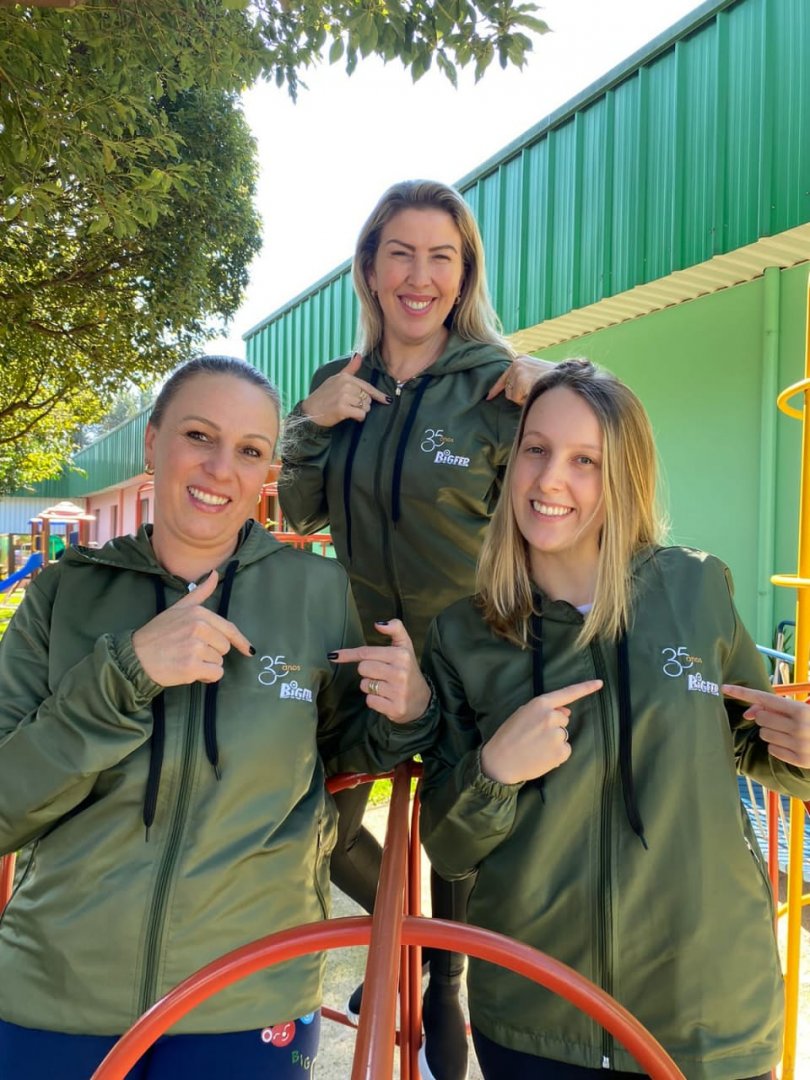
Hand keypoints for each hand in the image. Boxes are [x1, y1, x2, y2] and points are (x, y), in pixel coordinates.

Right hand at [132, 570, 253, 686]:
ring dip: (207, 665)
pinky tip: (191, 672)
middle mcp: (199, 627)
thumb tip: (215, 574)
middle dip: (212, 653)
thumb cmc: (157, 633)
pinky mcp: (191, 666)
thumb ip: (200, 593)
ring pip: (219, 662)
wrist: (135, 656)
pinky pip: (215, 674)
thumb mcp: (178, 608)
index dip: (240, 641)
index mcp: (198, 613)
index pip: (229, 629)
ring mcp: (195, 647)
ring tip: (187, 660)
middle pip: (225, 647)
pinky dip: (206, 677)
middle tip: (192, 652)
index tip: (249, 651)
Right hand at [301, 353, 389, 426]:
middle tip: (351, 406)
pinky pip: (360, 414)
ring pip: (365, 407)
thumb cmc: (324, 396)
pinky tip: (350, 417)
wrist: (310, 410)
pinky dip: (358, 418)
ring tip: (348, 411)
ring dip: (360, 412)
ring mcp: (344, 396)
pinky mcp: (342, 408)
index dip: (378, 395)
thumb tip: (358, 354)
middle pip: (368, 398)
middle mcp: (346, 385)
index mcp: (345, 377)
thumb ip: (350, 369)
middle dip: (363, 405)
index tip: (388, 400)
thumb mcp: (336, 379)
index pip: (367, 387)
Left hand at [330, 619, 430, 723]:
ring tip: (386, 686)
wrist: (423, 700)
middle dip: (367, 671)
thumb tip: (378, 623)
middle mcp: (400, 672)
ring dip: (370, 686)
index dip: (348, 654)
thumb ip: (395, 629)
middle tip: (381, 674)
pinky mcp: (395, 708)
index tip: (333, 655)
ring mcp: (398, 691)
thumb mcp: (406, 646)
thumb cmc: (409, 670)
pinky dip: (374, 700)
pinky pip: (370, 701)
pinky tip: (386, 698)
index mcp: (401, 655)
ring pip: (365, 685)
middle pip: (363, 668)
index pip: (366, 653)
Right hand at [480, 680, 602, 783]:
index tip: (600, 683)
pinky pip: (565, 750)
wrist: (500, 762)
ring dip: (554, 741)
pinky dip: (557, 754)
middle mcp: (551, 717)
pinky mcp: (561, 752)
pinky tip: (541, 756)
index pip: (567, 693)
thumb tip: (567, 711)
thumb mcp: (522, 714)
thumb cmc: (508, 736)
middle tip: (534, 736)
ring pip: (564, 735)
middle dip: (553, 726)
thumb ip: (545, 710)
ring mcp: (557, 735)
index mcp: (540, 704)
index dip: (585, 687)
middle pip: (563, 719)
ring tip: (535, 747)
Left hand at [486, 355, 554, 404]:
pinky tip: (535, 392)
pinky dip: (525, 400)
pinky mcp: (520, 379)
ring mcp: (518, 371)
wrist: (565, 378)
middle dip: (518, 396)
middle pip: (508, 389)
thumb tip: (512, 393)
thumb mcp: (536, 373)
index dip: (496, 389)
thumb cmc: (553, 380)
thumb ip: (524, 378)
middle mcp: (517, 363)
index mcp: (520, 360)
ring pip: (511, 395)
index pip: (504, 377)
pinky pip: (516, 398)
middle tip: (533, 391)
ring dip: (522, 398)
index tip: (488, 397)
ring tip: (535, 390)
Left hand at [723, 684, 809, 766]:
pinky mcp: (799, 759)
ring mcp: (799, 744)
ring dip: (771, 732)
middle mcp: (799, 726)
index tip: (723, 688)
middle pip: (760, 718)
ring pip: (764, 734)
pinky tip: (791, 744)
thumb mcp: (799, 709)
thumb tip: (747, 713)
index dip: (742, 692)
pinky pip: (772, 750)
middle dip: (765, 718)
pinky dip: (777, 747)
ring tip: (788, 732)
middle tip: (780, 720)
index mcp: (800, 710)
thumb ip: (774, 707)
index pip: (764, 698)